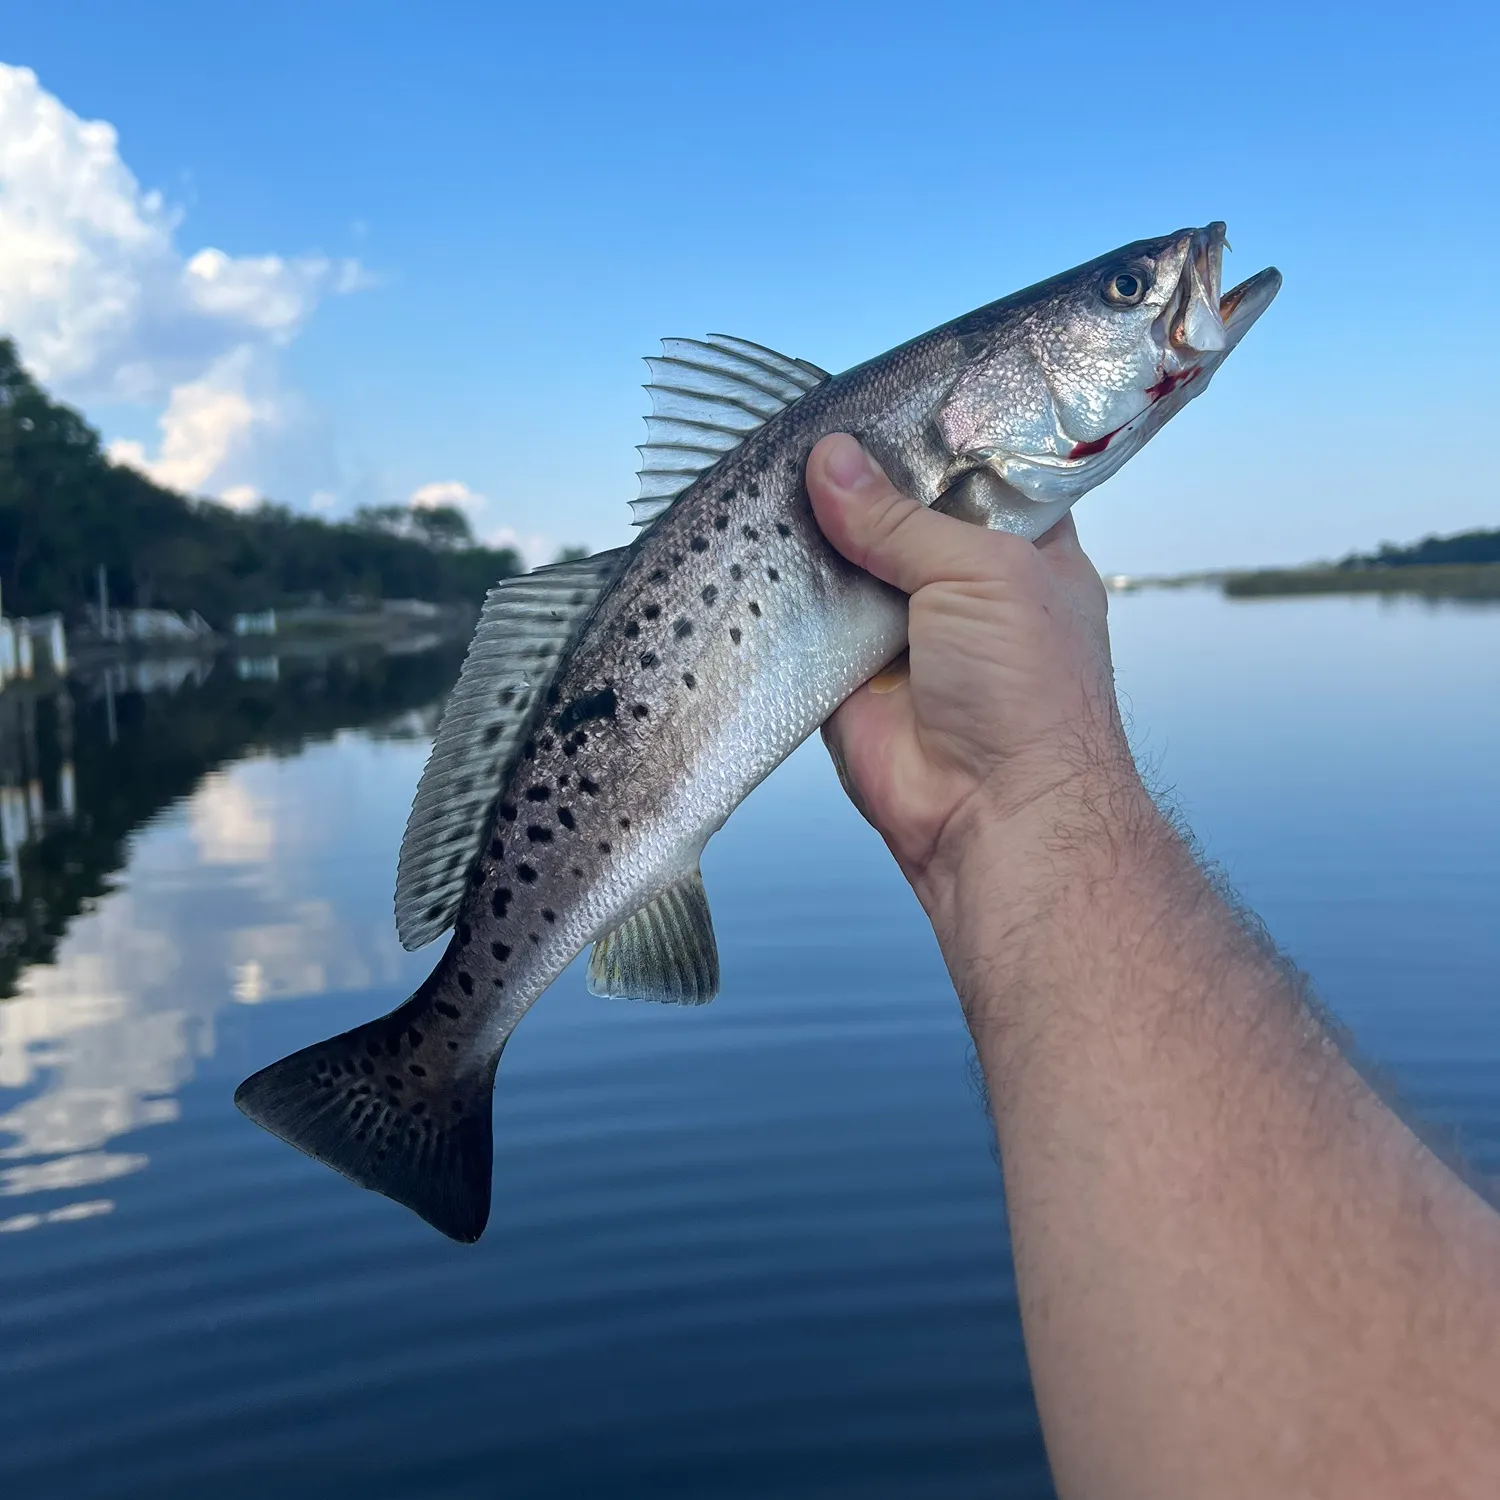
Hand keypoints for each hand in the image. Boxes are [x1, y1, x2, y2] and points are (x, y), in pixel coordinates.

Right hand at [807, 433, 1138, 906]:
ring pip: (842, 556)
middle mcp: (959, 581)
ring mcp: (898, 624)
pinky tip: (744, 535)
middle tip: (800, 421)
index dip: (926, 434)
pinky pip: (800, 612)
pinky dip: (776, 584)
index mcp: (1021, 547)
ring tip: (762, 464)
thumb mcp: (982, 573)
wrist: (991, 815)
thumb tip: (829, 460)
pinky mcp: (842, 666)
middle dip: (854, 476)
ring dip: (808, 526)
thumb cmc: (1027, 692)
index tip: (872, 395)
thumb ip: (901, 517)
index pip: (972, 469)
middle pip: (896, 508)